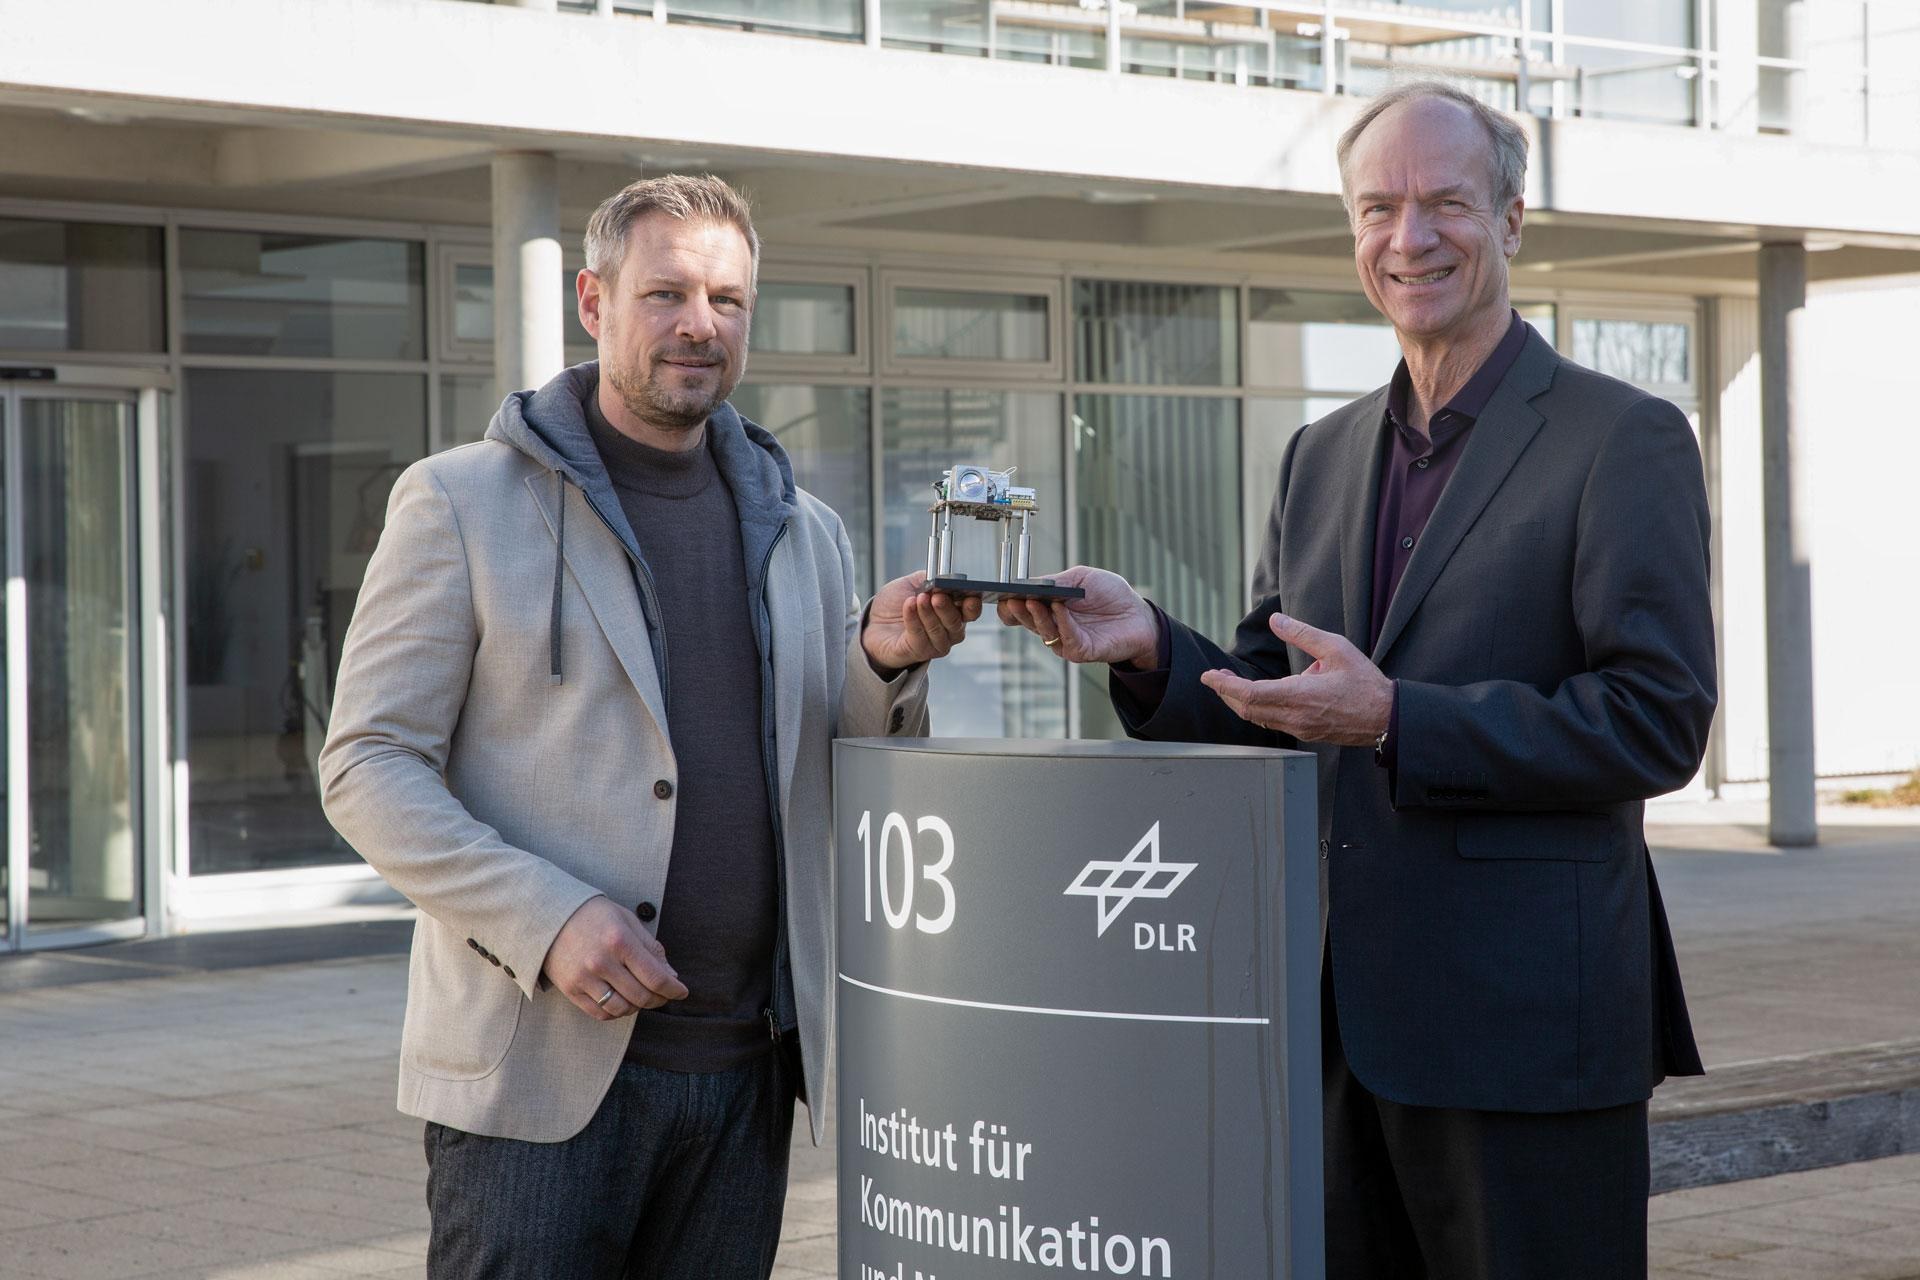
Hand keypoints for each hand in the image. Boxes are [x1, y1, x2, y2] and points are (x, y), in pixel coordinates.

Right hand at [542, 896, 687, 1020]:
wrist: (550, 916)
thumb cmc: (594, 916)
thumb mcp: (627, 921)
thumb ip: (651, 948)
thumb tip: (671, 975)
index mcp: (620, 941)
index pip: (655, 977)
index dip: (673, 989)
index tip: (682, 992)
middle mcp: (601, 961)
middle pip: (641, 996)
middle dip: (658, 999)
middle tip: (663, 995)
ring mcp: (584, 977)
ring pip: (622, 1008)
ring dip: (637, 1007)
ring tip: (641, 997)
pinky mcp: (570, 989)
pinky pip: (600, 1013)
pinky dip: (616, 1012)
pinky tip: (622, 1001)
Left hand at [862, 571, 980, 672]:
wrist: (874, 623)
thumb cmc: (896, 605)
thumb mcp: (913, 584)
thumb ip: (929, 579)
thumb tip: (941, 577)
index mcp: (954, 612)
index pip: (971, 612)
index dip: (973, 604)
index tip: (969, 593)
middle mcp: (949, 632)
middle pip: (957, 623)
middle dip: (947, 608)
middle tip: (936, 596)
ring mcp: (935, 645)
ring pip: (938, 631)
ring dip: (928, 613)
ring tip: (919, 598)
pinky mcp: (918, 652)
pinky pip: (918, 636)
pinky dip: (914, 619)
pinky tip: (909, 606)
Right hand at [996, 565, 1157, 668]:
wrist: (1138, 614)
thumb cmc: (1110, 594)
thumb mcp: (1081, 577)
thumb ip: (1056, 581)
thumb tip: (1031, 583)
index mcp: (1048, 608)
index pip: (1020, 610)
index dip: (1008, 605)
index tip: (1001, 595)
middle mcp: (1053, 626)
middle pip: (1027, 621)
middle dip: (1018, 610)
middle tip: (1011, 599)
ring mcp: (1065, 640)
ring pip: (1044, 631)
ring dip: (1036, 617)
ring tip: (1032, 602)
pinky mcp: (1081, 650)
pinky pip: (1067, 638)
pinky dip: (1062, 623)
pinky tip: (1060, 609)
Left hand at [1199, 613, 1392, 746]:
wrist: (1387, 717)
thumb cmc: (1364, 683)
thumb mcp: (1336, 648)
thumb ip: (1302, 634)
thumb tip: (1277, 620)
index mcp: (1301, 696)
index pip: (1250, 694)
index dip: (1225, 685)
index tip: (1209, 676)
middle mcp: (1296, 717)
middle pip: (1247, 709)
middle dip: (1227, 692)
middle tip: (1216, 677)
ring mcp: (1300, 729)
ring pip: (1258, 719)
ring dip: (1241, 702)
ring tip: (1231, 684)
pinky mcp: (1305, 734)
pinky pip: (1272, 723)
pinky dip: (1258, 710)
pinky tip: (1259, 696)